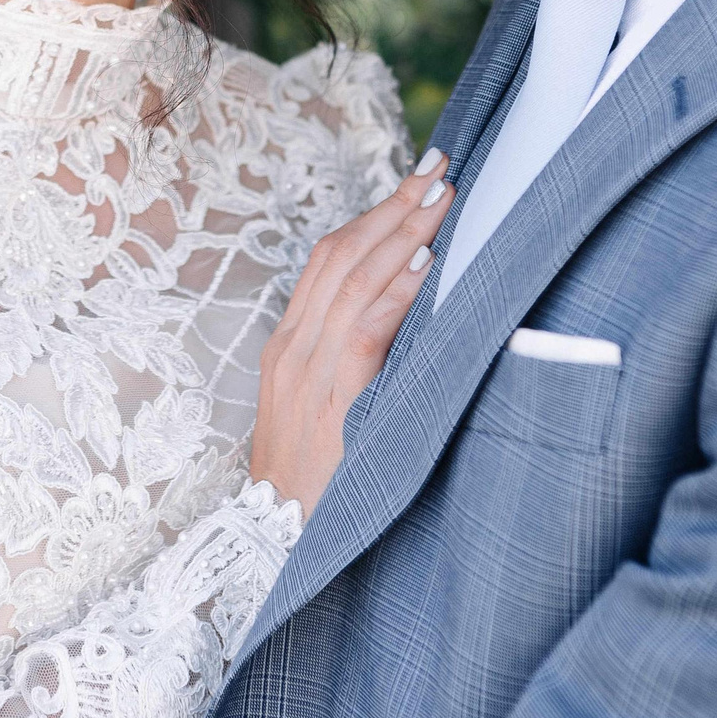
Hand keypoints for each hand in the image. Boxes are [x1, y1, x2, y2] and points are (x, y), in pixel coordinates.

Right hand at [250, 149, 453, 516]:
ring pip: (354, 280)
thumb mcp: (328, 419)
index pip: (329, 260)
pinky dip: (396, 292)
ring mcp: (308, 373)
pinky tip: (427, 264)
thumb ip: (354, 370)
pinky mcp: (331, 401)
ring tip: (443, 197)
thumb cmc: (313, 492)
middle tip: (441, 166)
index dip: (373, 215)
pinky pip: (364, 331)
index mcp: (290, 349)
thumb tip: (412, 329)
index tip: (417, 181)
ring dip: (402, 232)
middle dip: (393, 206)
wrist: (273, 551)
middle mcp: (295, 350)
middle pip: (342, 254)